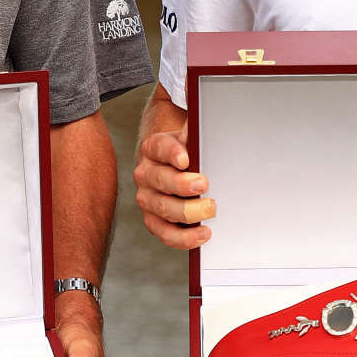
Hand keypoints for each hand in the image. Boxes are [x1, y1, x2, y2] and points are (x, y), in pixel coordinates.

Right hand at [132, 126, 215, 249]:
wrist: (173, 168)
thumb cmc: (188, 153)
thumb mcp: (190, 137)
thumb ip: (197, 131)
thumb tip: (210, 119)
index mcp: (154, 148)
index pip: (160, 148)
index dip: (172, 153)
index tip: (186, 158)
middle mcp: (146, 173)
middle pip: (159, 179)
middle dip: (182, 184)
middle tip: (204, 185)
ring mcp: (148, 199)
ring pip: (163, 208)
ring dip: (188, 211)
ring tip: (210, 210)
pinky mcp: (154, 220)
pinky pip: (165, 233)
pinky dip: (184, 237)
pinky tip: (203, 234)